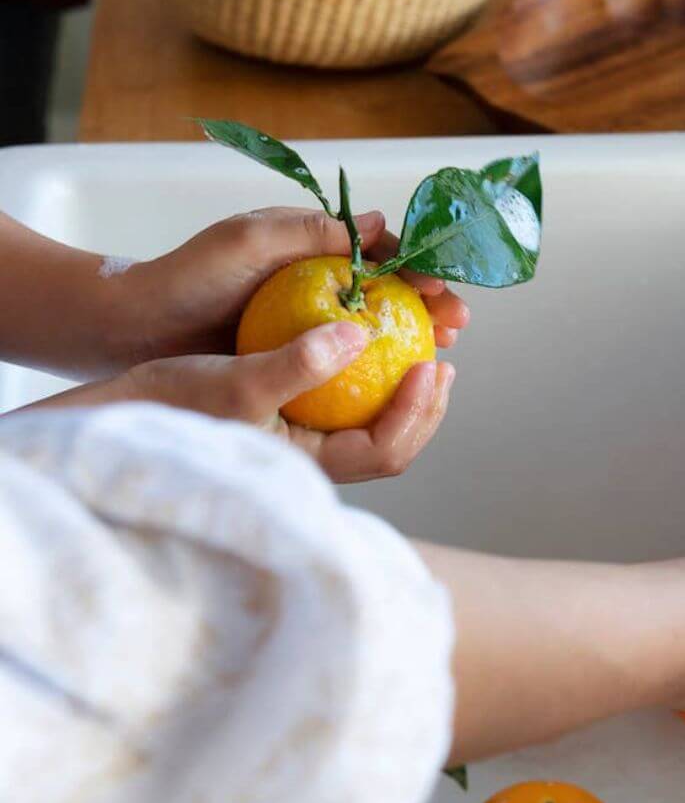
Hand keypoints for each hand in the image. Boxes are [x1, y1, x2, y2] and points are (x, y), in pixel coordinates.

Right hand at [26, 323, 454, 483]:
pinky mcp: (290, 428)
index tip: (431, 365)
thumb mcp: (241, 378)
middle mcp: (312, 466)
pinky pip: (348, 412)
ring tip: (421, 355)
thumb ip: (302, 361)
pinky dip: (371, 385)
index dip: (418, 411)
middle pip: (390, 447)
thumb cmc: (175, 403)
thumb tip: (360, 336)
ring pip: (372, 431)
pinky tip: (371, 348)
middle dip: (424, 408)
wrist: (125, 416)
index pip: (386, 451)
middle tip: (442, 361)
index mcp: (308, 467)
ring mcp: (303, 450)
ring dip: (403, 396)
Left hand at [122, 207, 469, 362]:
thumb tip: (378, 225)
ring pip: (374, 330)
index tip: (441, 289)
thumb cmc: (185, 277)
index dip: (416, 269)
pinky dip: (376, 372)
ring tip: (443, 355)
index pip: (378, 254)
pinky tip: (395, 388)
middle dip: (427, 306)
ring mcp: (304, 325)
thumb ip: (309, 232)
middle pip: (386, 293)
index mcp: (308, 250)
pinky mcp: (291, 358)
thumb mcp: (248, 242)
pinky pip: (344, 365)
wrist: (134, 327)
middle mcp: (313, 285)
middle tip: (457, 326)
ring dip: (411, 339)